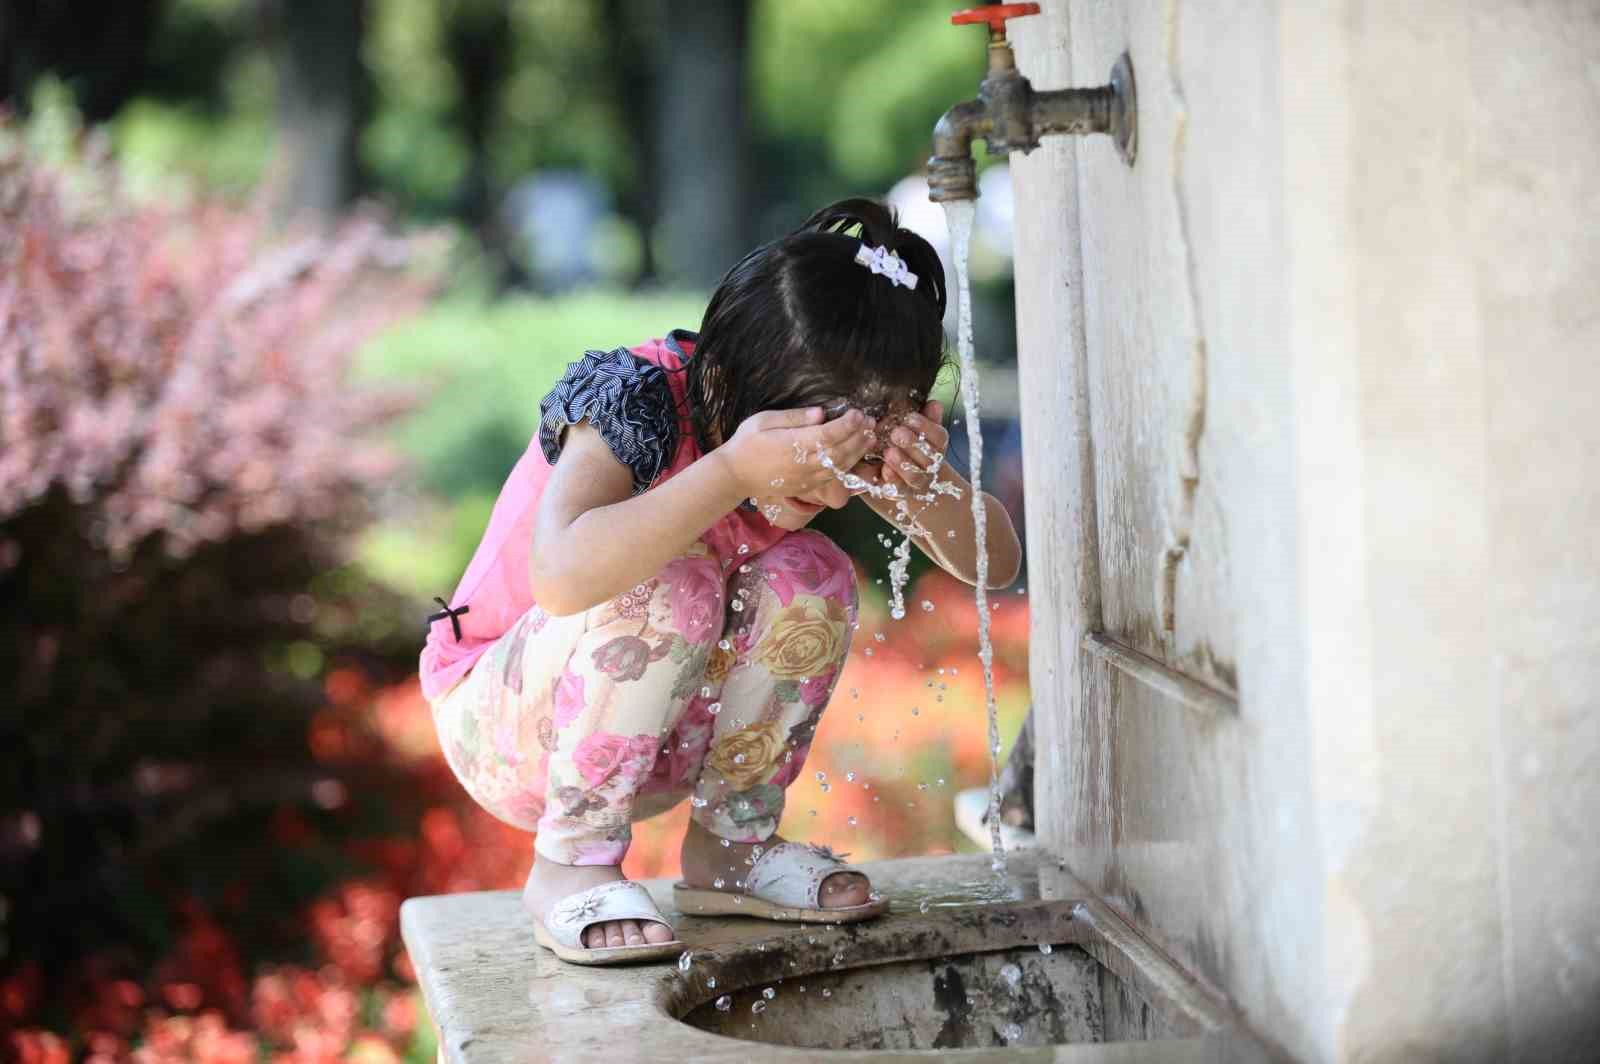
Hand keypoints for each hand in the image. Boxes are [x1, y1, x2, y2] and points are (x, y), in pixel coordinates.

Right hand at [716, 405, 878, 501]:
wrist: (735, 475)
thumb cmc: (747, 443)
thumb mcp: (764, 421)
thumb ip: (793, 417)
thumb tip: (821, 414)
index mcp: (792, 445)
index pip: (828, 435)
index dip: (847, 425)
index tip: (857, 413)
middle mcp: (803, 463)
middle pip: (840, 452)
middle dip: (859, 437)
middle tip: (871, 423)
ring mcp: (806, 478)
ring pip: (839, 467)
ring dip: (858, 452)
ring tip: (870, 437)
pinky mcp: (807, 487)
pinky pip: (832, 477)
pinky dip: (847, 466)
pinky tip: (855, 455)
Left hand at [878, 399, 949, 494]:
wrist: (902, 480)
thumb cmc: (907, 447)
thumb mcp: (917, 431)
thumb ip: (926, 418)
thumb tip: (935, 404)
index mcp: (936, 447)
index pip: (939, 437)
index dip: (926, 427)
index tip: (910, 418)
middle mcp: (929, 466)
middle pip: (928, 458)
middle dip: (913, 445)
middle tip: (897, 433)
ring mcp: (916, 482)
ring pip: (915, 476)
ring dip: (903, 464)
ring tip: (889, 452)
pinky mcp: (899, 493)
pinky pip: (898, 490)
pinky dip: (893, 480)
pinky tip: (884, 471)